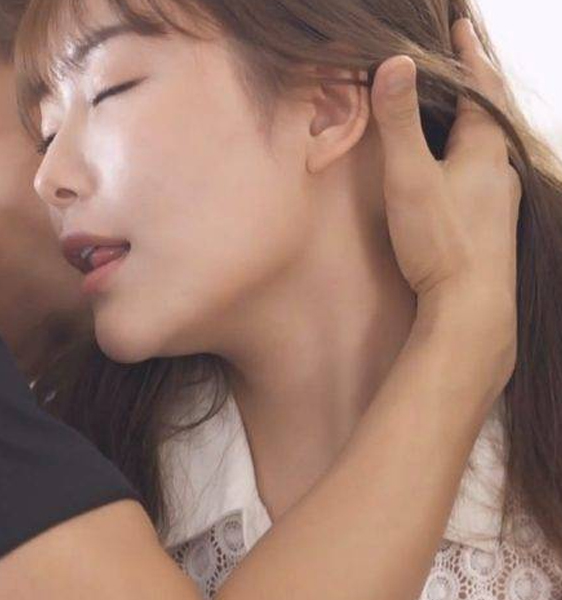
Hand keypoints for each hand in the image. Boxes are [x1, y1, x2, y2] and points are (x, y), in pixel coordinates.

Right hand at [371, 18, 520, 391]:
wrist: (471, 305)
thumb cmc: (440, 241)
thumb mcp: (410, 176)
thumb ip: (398, 122)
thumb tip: (395, 62)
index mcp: (484, 149)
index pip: (480, 88)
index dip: (469, 55)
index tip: (460, 26)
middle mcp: (500, 168)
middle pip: (490, 113)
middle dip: (474, 82)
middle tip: (460, 58)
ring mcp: (499, 198)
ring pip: (489, 144)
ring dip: (474, 119)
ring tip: (456, 106)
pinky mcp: (491, 223)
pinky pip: (484, 171)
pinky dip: (471, 151)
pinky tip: (460, 167)